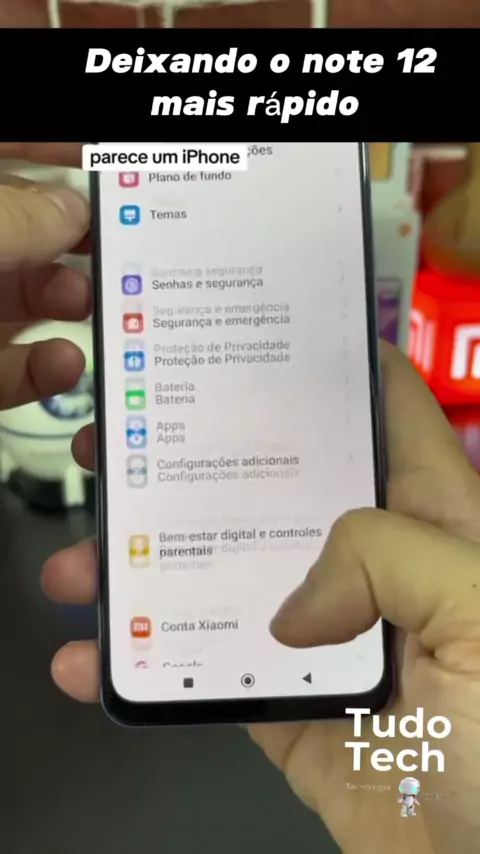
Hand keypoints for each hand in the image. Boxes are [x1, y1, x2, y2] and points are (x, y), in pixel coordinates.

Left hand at [0, 143, 88, 407]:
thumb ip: (19, 220)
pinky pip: (10, 366)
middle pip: (29, 229)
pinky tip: (63, 363)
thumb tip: (73, 211)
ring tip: (89, 303)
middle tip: (120, 243)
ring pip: (24, 299)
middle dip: (77, 238)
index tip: (113, 159)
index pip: (11, 149)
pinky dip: (40, 369)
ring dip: (67, 302)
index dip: (60, 144)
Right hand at [43, 344, 479, 844]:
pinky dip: (147, 662)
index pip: (384, 415)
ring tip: (85, 559)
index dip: (330, 367)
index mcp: (435, 525)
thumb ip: (388, 560)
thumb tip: (291, 598)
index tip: (260, 335)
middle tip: (128, 443)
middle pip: (276, 491)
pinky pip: (208, 670)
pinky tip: (96, 656)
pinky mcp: (292, 708)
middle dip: (199, 462)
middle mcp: (377, 570)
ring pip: (225, 578)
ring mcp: (328, 638)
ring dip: (149, 566)